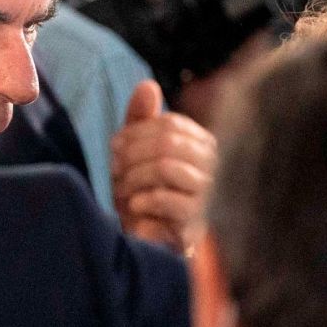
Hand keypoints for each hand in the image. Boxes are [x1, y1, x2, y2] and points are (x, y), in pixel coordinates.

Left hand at [112, 81, 214, 252]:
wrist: (153, 242)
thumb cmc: (146, 192)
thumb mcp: (138, 153)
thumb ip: (141, 120)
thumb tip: (147, 84)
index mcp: (202, 144)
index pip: (170, 123)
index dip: (137, 132)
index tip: (116, 147)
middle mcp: (212, 165)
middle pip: (168, 142)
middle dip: (133, 154)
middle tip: (114, 170)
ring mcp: (208, 193)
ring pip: (167, 166)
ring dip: (135, 178)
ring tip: (122, 190)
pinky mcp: (197, 221)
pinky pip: (168, 199)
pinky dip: (144, 200)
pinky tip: (135, 206)